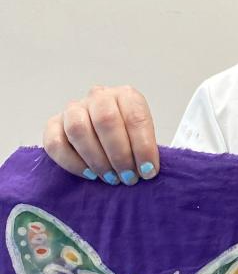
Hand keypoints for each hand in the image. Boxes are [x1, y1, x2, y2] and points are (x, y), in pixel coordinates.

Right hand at [43, 85, 159, 184]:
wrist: (105, 137)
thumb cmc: (127, 138)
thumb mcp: (143, 137)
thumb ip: (144, 149)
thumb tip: (147, 170)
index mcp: (126, 95)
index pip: (135, 117)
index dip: (143, 147)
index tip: (148, 170)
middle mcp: (99, 97)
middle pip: (105, 120)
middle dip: (119, 154)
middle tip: (127, 177)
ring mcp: (74, 109)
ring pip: (78, 129)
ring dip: (97, 159)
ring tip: (110, 177)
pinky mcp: (54, 124)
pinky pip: (56, 143)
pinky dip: (73, 163)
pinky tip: (89, 174)